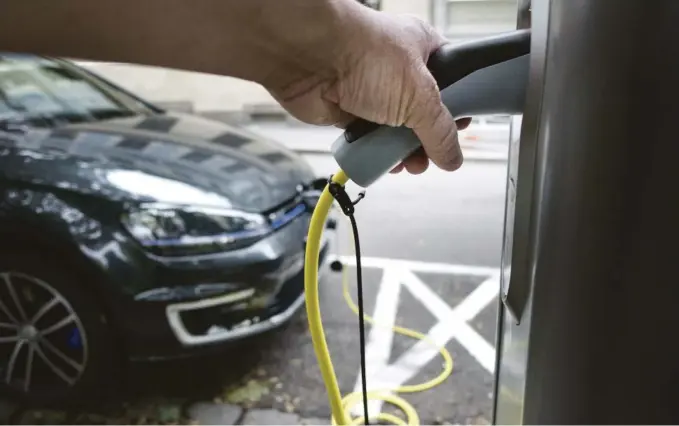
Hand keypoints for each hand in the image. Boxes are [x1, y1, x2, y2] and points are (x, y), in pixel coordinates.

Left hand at [265, 2, 469, 174]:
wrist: (309, 56)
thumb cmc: (364, 53)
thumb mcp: (419, 95)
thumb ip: (440, 130)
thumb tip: (453, 157)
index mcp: (424, 51)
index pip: (452, 83)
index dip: (457, 110)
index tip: (459, 132)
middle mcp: (399, 71)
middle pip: (422, 114)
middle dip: (427, 140)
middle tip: (431, 156)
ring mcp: (373, 91)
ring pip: (395, 130)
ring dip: (402, 151)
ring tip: (408, 164)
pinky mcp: (349, 110)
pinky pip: (369, 139)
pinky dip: (375, 152)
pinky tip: (383, 161)